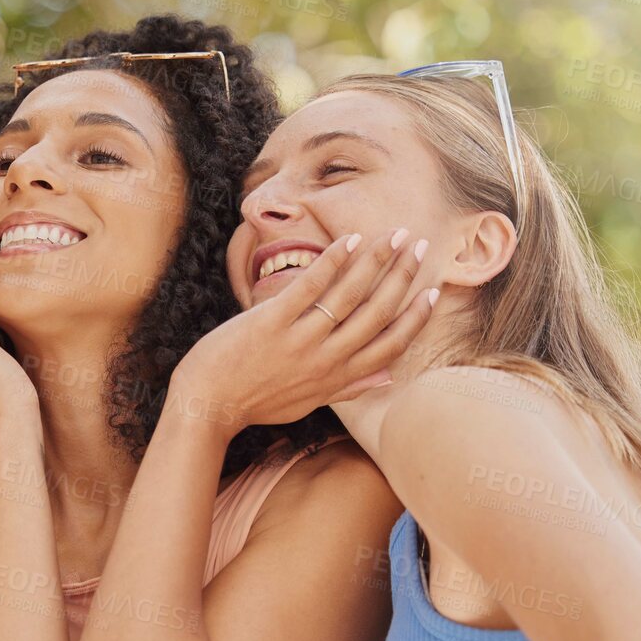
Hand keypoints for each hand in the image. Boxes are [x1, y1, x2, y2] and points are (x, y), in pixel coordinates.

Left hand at [173, 228, 436, 431]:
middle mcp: (326, 359)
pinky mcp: (271, 322)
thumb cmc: (256, 402)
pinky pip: (310, 287)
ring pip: (351, 295)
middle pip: (378, 313)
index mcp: (338, 377)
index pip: (390, 345)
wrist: (207, 405)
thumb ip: (349, 388)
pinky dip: (332, 261)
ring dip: (377, 261)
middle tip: (418, 246)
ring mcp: (300, 340)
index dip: (416, 318)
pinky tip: (349, 239)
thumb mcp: (308, 403)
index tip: (433, 292)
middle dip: (403, 276)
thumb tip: (389, 379)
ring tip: (394, 235)